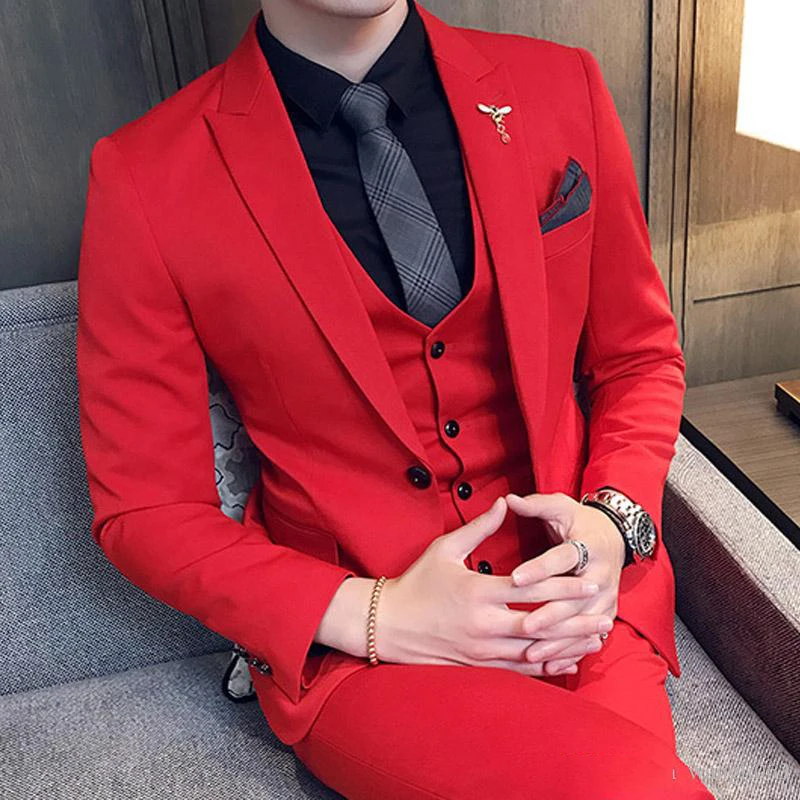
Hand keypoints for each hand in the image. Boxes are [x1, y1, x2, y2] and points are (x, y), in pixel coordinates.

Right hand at [374, 496, 600, 677]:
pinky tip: (567, 661)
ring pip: (537, 651)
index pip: (534, 588)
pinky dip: (548, 666)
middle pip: (543, 623)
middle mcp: (486, 624)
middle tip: (605, 615)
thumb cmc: (417, 582)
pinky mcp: (479, 666)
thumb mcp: (445, 549)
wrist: (390, 624)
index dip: (566, 586)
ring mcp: (484, 650)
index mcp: (480, 591)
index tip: (591, 581)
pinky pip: (521, 670)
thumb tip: (504, 503)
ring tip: (595, 639)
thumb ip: (479, 527)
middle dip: (578, 620)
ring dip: (569, 645)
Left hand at [505, 491, 625, 675]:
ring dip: (558, 640)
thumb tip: (508, 498)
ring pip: (581, 623)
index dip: (539, 568)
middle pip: (574, 598)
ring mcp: (606, 597)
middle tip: (523, 627)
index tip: (515, 578)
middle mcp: (600, 574)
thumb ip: (535, 504)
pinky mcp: (605, 612)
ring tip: (532, 652)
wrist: (614, 536)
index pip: (562, 558)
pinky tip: (550, 665)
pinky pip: (587, 637)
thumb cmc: (579, 521)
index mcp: (588, 545)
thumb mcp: (561, 507)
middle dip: (549, 614)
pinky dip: (569, 651)